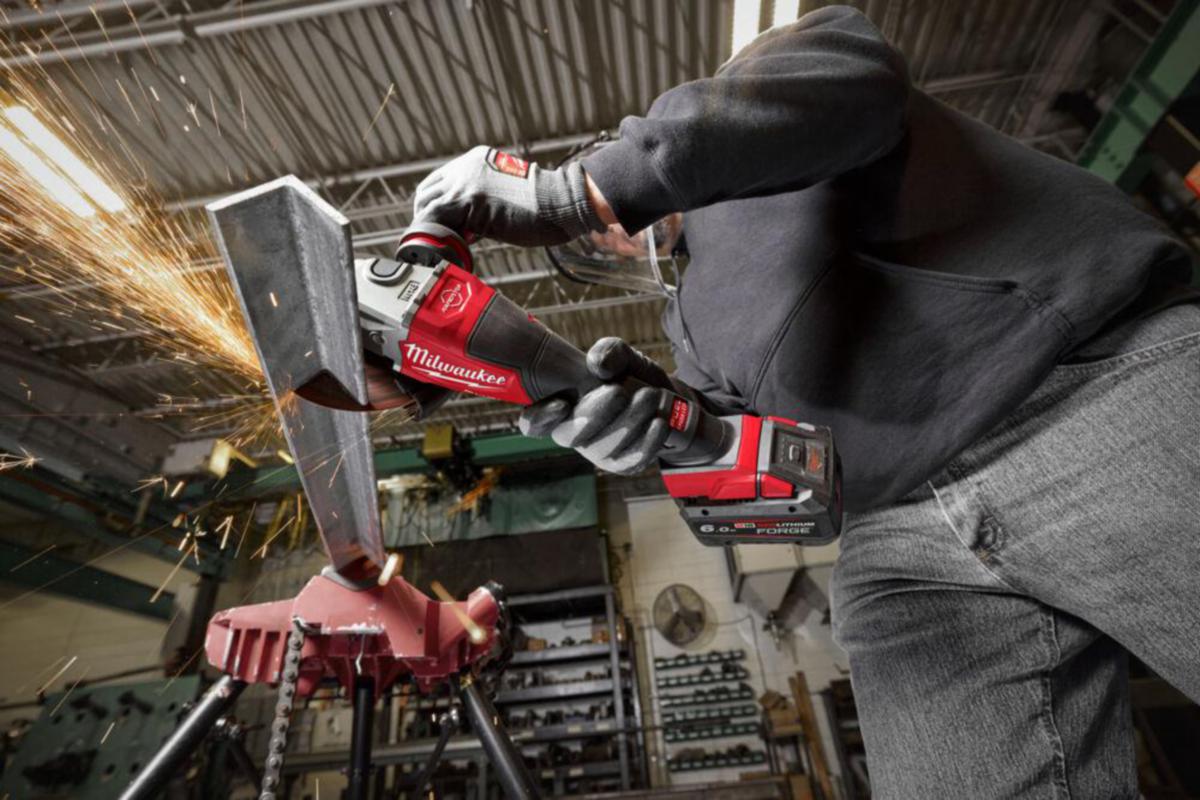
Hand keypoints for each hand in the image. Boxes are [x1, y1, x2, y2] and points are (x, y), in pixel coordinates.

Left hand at [413, 145, 602, 246]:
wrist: (562, 202)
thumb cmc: (544, 205)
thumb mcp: (506, 194)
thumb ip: (483, 203)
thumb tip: (465, 227)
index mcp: (475, 161)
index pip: (439, 181)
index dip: (435, 204)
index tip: (441, 224)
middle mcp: (465, 168)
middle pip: (427, 192)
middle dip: (427, 216)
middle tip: (437, 238)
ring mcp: (465, 183)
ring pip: (428, 205)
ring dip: (431, 227)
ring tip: (442, 246)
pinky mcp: (468, 201)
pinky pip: (437, 219)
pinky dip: (436, 235)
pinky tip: (448, 248)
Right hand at [518, 338, 676, 473]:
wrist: (666, 399)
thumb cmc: (631, 375)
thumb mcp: (622, 355)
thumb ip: (609, 351)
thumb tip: (599, 366)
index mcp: (560, 406)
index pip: (533, 422)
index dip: (540, 418)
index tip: (562, 402)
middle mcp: (572, 433)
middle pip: (570, 436)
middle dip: (595, 414)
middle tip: (619, 391)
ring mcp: (597, 452)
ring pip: (604, 448)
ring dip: (630, 420)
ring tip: (651, 396)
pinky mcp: (622, 465)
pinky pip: (630, 461)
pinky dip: (647, 442)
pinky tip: (659, 422)